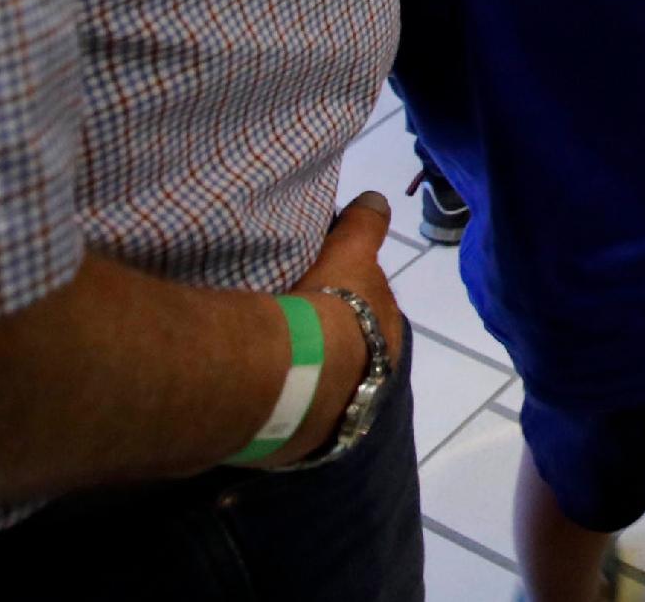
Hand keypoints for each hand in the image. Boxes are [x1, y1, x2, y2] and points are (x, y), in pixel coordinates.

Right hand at [256, 192, 401, 468]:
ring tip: (269, 363)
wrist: (298, 371)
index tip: (325, 300)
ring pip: (322, 389)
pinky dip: (278, 404)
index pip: (372, 318)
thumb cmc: (331, 306)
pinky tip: (256, 394)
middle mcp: (372, 381)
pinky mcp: (299, 444)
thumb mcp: (352, 254)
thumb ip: (363, 227)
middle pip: (350, 355)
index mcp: (388, 337)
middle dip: (331, 345)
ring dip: (304, 377)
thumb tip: (376, 200)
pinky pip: (290, 416)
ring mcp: (337, 417)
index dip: (351, 306)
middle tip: (293, 329)